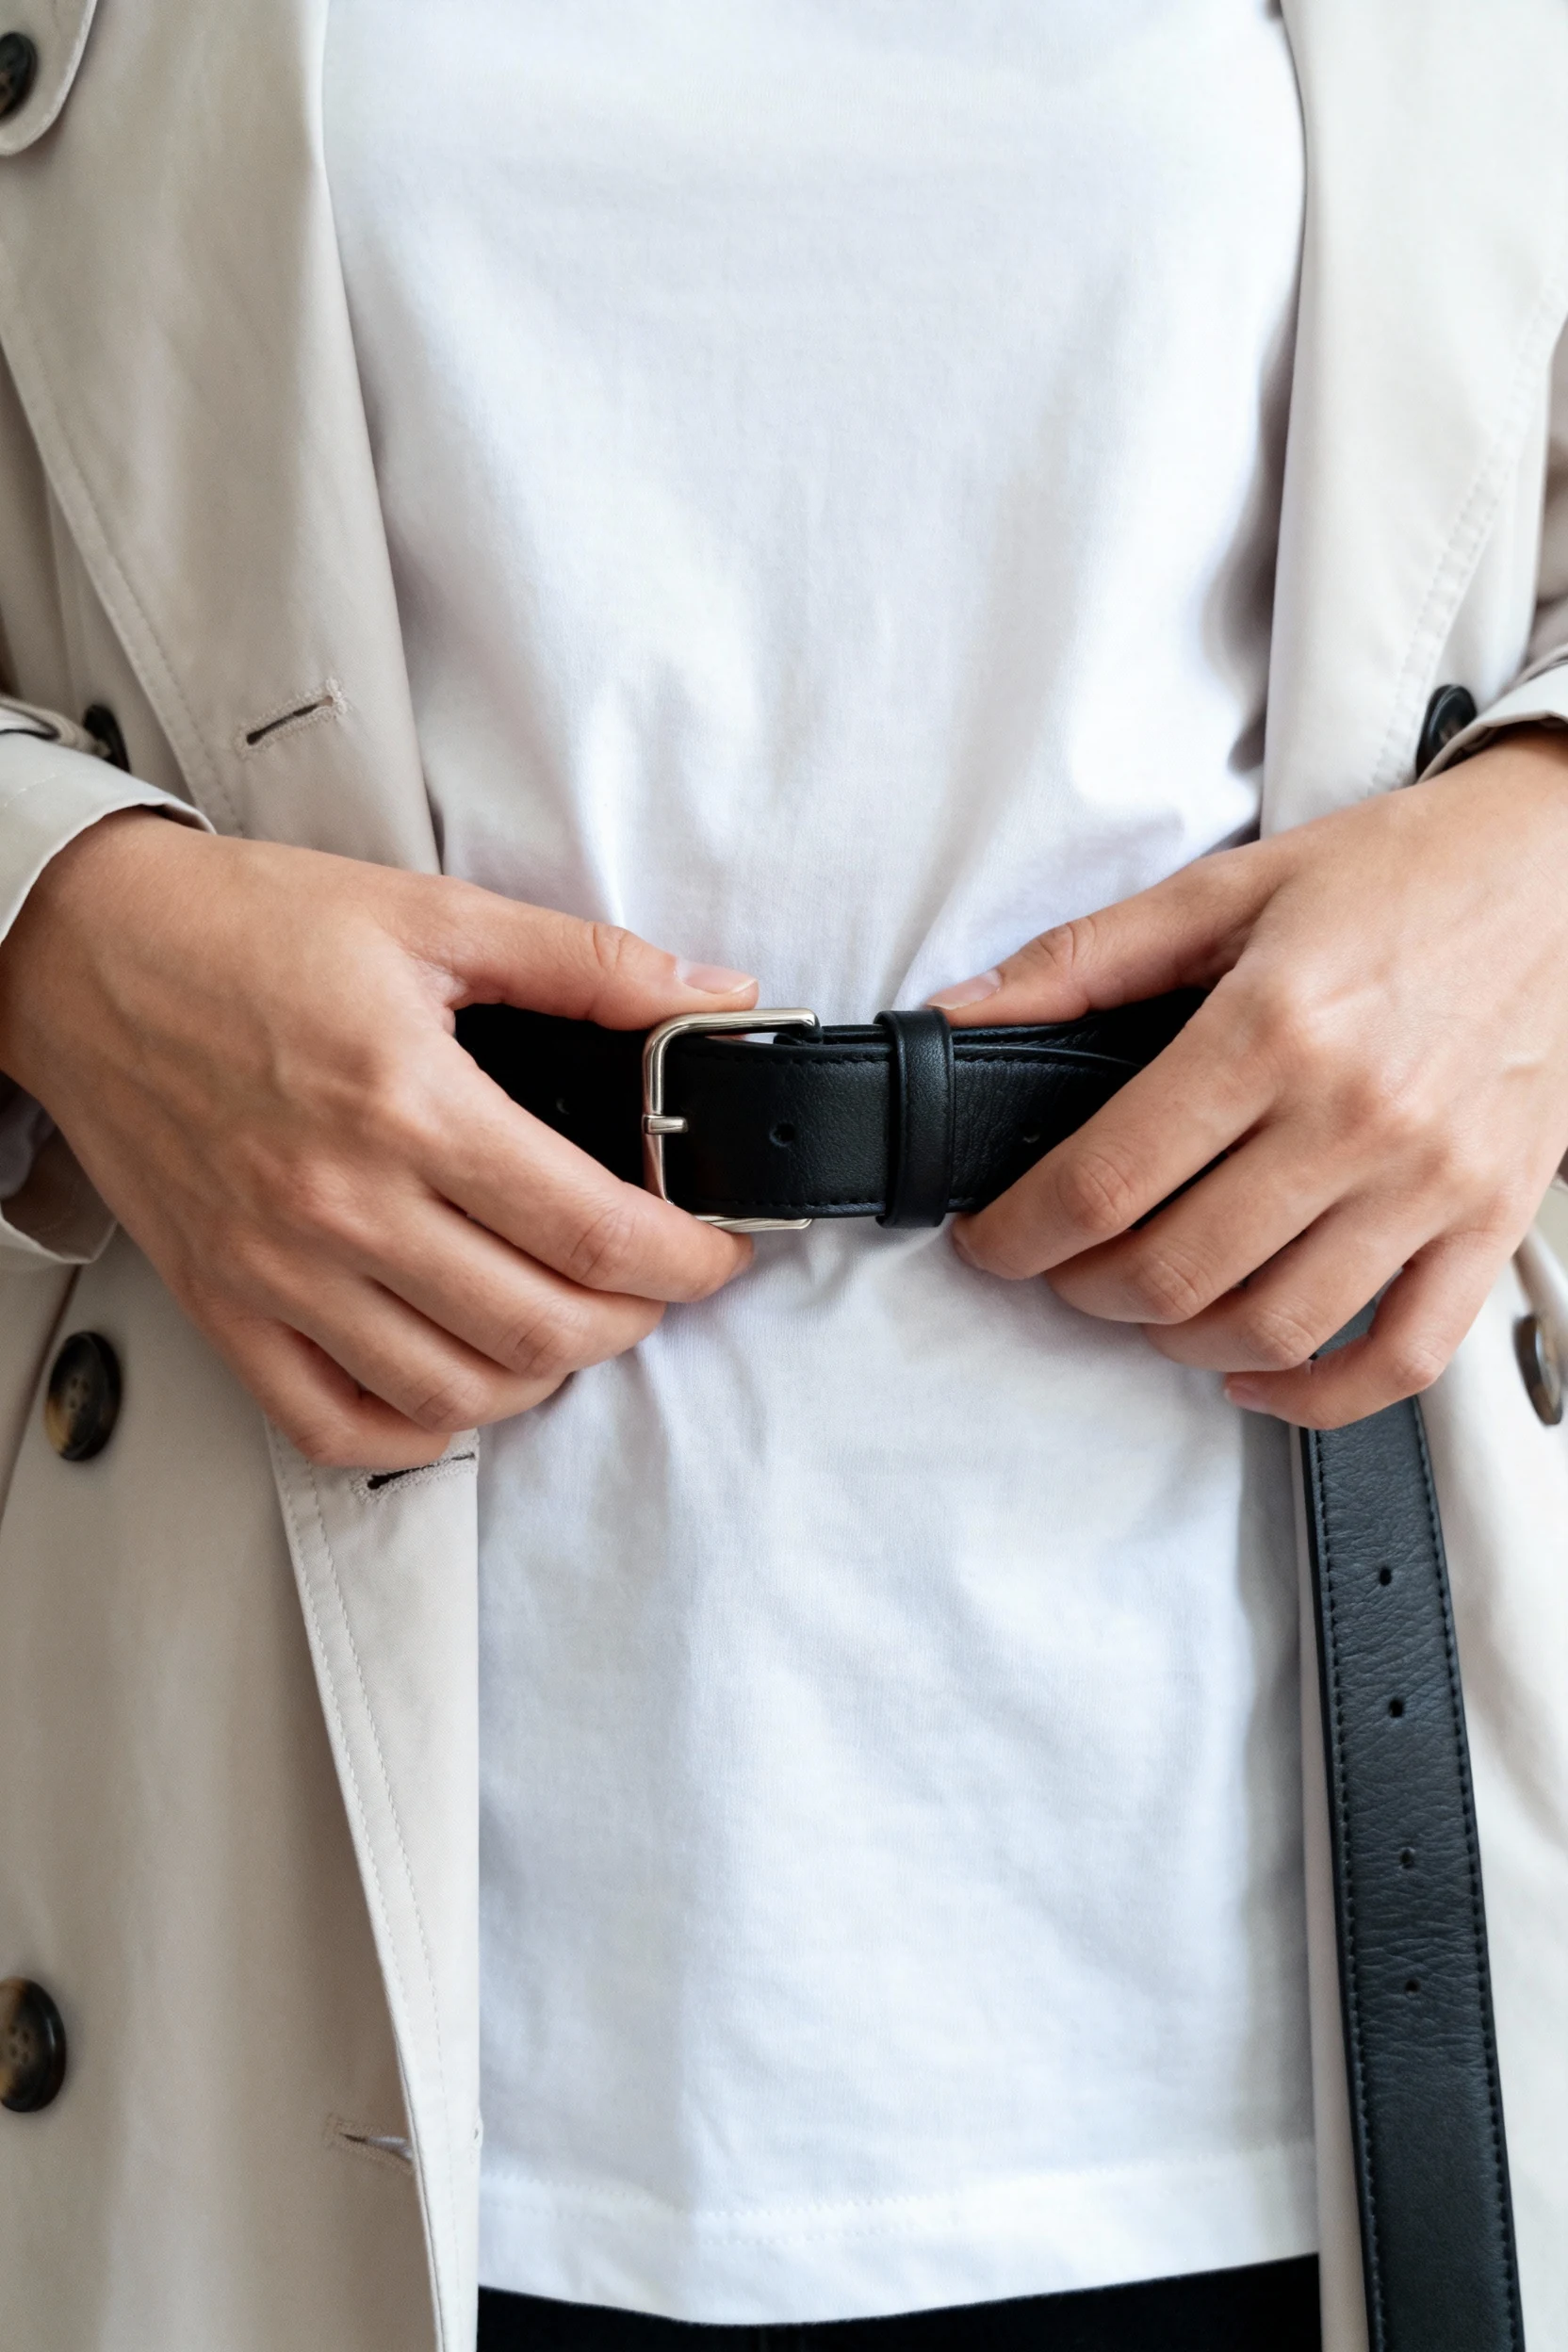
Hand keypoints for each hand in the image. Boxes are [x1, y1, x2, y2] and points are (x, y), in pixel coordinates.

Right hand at [0, 814, 757, 1466]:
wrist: (82, 952)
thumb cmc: (244, 929)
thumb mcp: (429, 915)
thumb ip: (583, 965)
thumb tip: (712, 995)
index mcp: (408, 1103)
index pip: (593, 1230)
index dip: (688, 1259)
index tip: (719, 1251)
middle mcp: (343, 1204)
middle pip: (540, 1327)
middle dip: (634, 1320)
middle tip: (657, 1285)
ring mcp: (278, 1270)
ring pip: (453, 1392)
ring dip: (542, 1377)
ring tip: (570, 1324)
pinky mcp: (225, 1304)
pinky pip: (331, 1423)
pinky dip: (416, 1429)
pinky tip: (458, 1384)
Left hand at [933, 732, 1567, 1425]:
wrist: (1562, 866)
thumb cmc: (1405, 872)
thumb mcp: (1228, 888)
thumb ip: (1083, 960)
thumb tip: (966, 1011)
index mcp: (1274, 1029)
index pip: (1109, 1179)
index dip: (1020, 1233)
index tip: (991, 1240)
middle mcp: (1355, 1117)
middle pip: (1176, 1270)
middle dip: (1083, 1289)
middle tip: (1059, 1264)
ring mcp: (1430, 1181)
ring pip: (1274, 1326)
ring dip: (1177, 1340)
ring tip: (1145, 1303)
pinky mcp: (1489, 1220)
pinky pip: (1403, 1356)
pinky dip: (1317, 1395)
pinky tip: (1256, 1373)